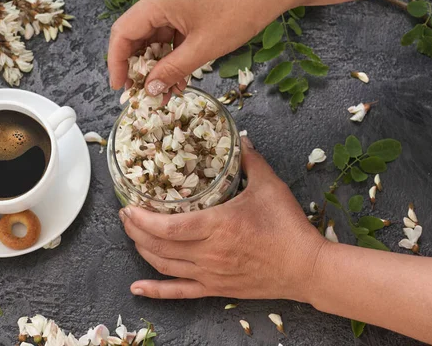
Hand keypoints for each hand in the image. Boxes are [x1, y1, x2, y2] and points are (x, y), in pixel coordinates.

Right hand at [107, 0, 299, 96]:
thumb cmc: (242, 11)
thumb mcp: (204, 48)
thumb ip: (171, 70)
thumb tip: (150, 88)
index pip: (123, 32)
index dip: (117, 62)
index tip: (120, 87)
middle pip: (137, 32)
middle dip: (140, 65)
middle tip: (144, 92)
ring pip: (156, 32)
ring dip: (159, 61)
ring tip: (167, 89)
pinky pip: (171, 26)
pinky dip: (173, 49)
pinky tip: (179, 72)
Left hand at [119, 136, 325, 300]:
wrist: (306, 268)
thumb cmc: (288, 227)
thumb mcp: (270, 187)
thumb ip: (252, 161)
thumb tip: (241, 139)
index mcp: (218, 226)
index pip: (169, 226)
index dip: (143, 220)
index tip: (129, 208)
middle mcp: (208, 253)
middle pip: (159, 245)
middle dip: (136, 231)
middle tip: (126, 216)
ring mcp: (210, 274)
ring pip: (164, 265)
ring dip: (142, 250)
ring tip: (132, 235)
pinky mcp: (215, 288)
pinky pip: (180, 292)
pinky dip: (156, 291)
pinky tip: (137, 288)